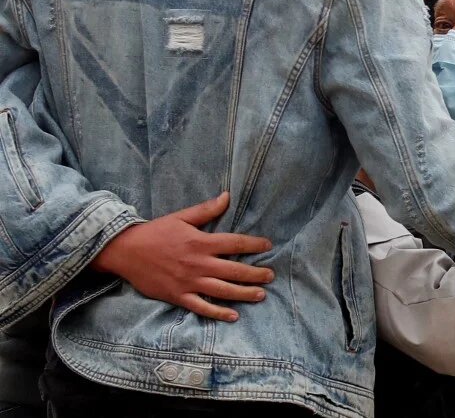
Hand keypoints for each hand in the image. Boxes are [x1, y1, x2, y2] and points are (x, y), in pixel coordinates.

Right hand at [92, 192, 274, 321]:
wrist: (125, 251)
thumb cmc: (155, 232)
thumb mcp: (181, 217)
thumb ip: (206, 210)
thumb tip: (227, 197)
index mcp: (200, 242)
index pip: (234, 243)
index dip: (254, 245)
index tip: (268, 246)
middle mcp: (198, 263)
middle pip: (234, 270)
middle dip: (256, 274)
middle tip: (271, 275)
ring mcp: (188, 282)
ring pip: (222, 290)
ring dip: (244, 293)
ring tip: (261, 294)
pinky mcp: (178, 296)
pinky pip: (201, 307)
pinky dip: (218, 312)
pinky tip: (233, 315)